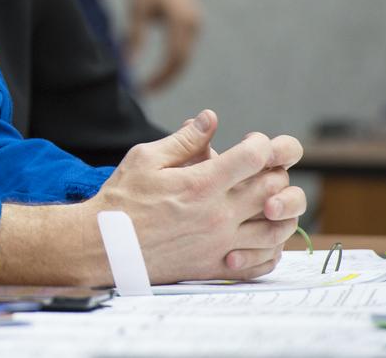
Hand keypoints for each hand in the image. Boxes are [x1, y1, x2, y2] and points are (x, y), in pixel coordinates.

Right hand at [91, 109, 304, 283]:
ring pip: (276, 229)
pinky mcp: (215, 267)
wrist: (105, 246)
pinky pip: (262, 262)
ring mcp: (220, 245)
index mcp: (200, 184)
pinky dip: (272, 248)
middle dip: (274, 172)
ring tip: (265, 200)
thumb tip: (210, 119)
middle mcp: (216, 216)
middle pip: (272, 190)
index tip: (250, 142)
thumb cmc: (121, 199)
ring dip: (280, 211)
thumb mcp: (144, 159)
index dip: (261, 144)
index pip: (254, 157)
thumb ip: (183, 140)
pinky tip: (261, 234)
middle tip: (259, 168)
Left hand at [124, 0, 201, 92]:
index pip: (174, 58)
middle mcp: (194, 24)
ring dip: (170, 72)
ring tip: (151, 84)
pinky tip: (159, 70)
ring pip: (185, 56)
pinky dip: (173, 61)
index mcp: (182, 20)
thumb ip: (134, 37)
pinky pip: (185, 47)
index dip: (160, 76)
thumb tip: (128, 64)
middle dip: (165, 79)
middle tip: (146, 91)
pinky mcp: (193, 23)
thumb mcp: (137, 10)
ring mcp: (196, 23)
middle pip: (183, 61)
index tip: (143, 88)